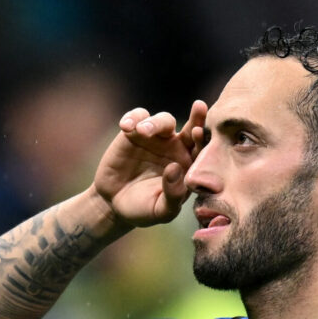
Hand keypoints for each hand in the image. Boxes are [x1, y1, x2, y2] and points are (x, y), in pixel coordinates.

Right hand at [93, 100, 207, 227]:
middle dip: (196, 116)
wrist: (114, 204)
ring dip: (155, 122)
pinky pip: (137, 118)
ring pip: (163, 121)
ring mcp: (155, 138)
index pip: (201, 150)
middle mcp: (176, 148)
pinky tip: (126, 127)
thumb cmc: (144, 209)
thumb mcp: (161, 211)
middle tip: (199, 107)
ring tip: (143, 131)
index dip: (203, 140)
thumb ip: (172, 195)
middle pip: (189, 127)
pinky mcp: (133, 133)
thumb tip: (174, 168)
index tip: (199, 132)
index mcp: (188, 166)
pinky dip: (133, 118)